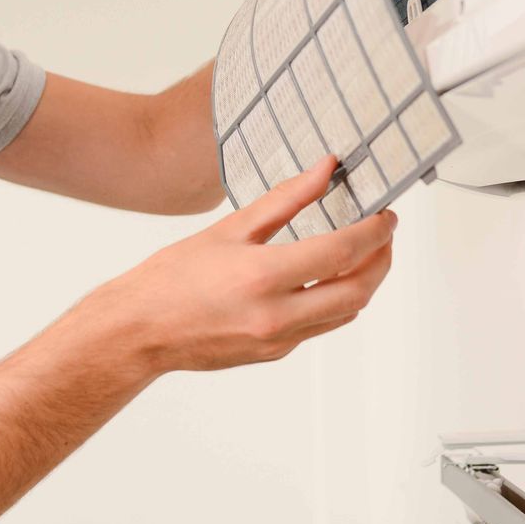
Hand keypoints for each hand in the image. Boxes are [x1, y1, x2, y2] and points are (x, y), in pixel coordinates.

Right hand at [85, 155, 395, 374]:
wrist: (138, 331)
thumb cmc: (172, 278)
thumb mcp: (229, 228)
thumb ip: (285, 199)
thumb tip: (325, 171)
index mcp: (263, 277)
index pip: (343, 251)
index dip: (375, 230)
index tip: (386, 213)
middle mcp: (276, 315)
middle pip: (359, 290)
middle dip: (382, 259)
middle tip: (385, 233)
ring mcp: (278, 340)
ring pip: (346, 312)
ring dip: (365, 282)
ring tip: (363, 252)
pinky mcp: (275, 353)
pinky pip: (321, 325)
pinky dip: (335, 299)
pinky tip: (327, 277)